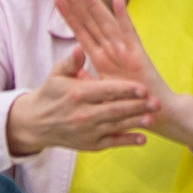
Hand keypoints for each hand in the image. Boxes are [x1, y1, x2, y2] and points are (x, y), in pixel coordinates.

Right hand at [5, 62, 156, 157]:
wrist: (36, 123)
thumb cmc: (51, 94)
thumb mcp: (57, 75)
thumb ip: (72, 62)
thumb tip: (79, 48)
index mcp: (77, 95)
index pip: (106, 92)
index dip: (126, 90)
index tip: (143, 88)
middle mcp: (83, 115)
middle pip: (115, 111)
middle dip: (137, 107)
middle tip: (157, 103)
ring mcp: (87, 132)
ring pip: (116, 127)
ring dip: (136, 123)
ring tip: (153, 118)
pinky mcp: (90, 145)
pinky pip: (112, 143)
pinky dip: (127, 141)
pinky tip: (143, 138)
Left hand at [57, 0, 192, 154]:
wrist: (152, 111)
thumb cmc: (128, 100)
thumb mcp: (100, 89)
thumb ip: (86, 77)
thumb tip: (71, 69)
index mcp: (101, 56)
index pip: (82, 31)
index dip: (70, 14)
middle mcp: (111, 48)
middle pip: (91, 22)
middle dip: (77, 3)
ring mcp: (124, 49)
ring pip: (106, 23)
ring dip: (95, 4)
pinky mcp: (138, 54)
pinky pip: (129, 32)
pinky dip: (123, 16)